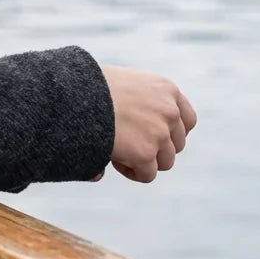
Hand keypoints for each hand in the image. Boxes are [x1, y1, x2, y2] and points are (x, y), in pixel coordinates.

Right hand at [99, 65, 196, 182]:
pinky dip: (132, 172)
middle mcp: (169, 110)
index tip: (152, 136)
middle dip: (155, 147)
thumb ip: (139, 104)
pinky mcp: (146, 152)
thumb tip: (146, 137)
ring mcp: (160, 132)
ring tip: (118, 151)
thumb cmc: (88, 86)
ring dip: (144, 161)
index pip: (187, 119)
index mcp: (166, 89)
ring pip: (164, 161)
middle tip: (126, 143)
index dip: (171, 132)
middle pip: (176, 143)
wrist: (72, 94)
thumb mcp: (123, 84)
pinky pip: (147, 174)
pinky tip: (113, 159)